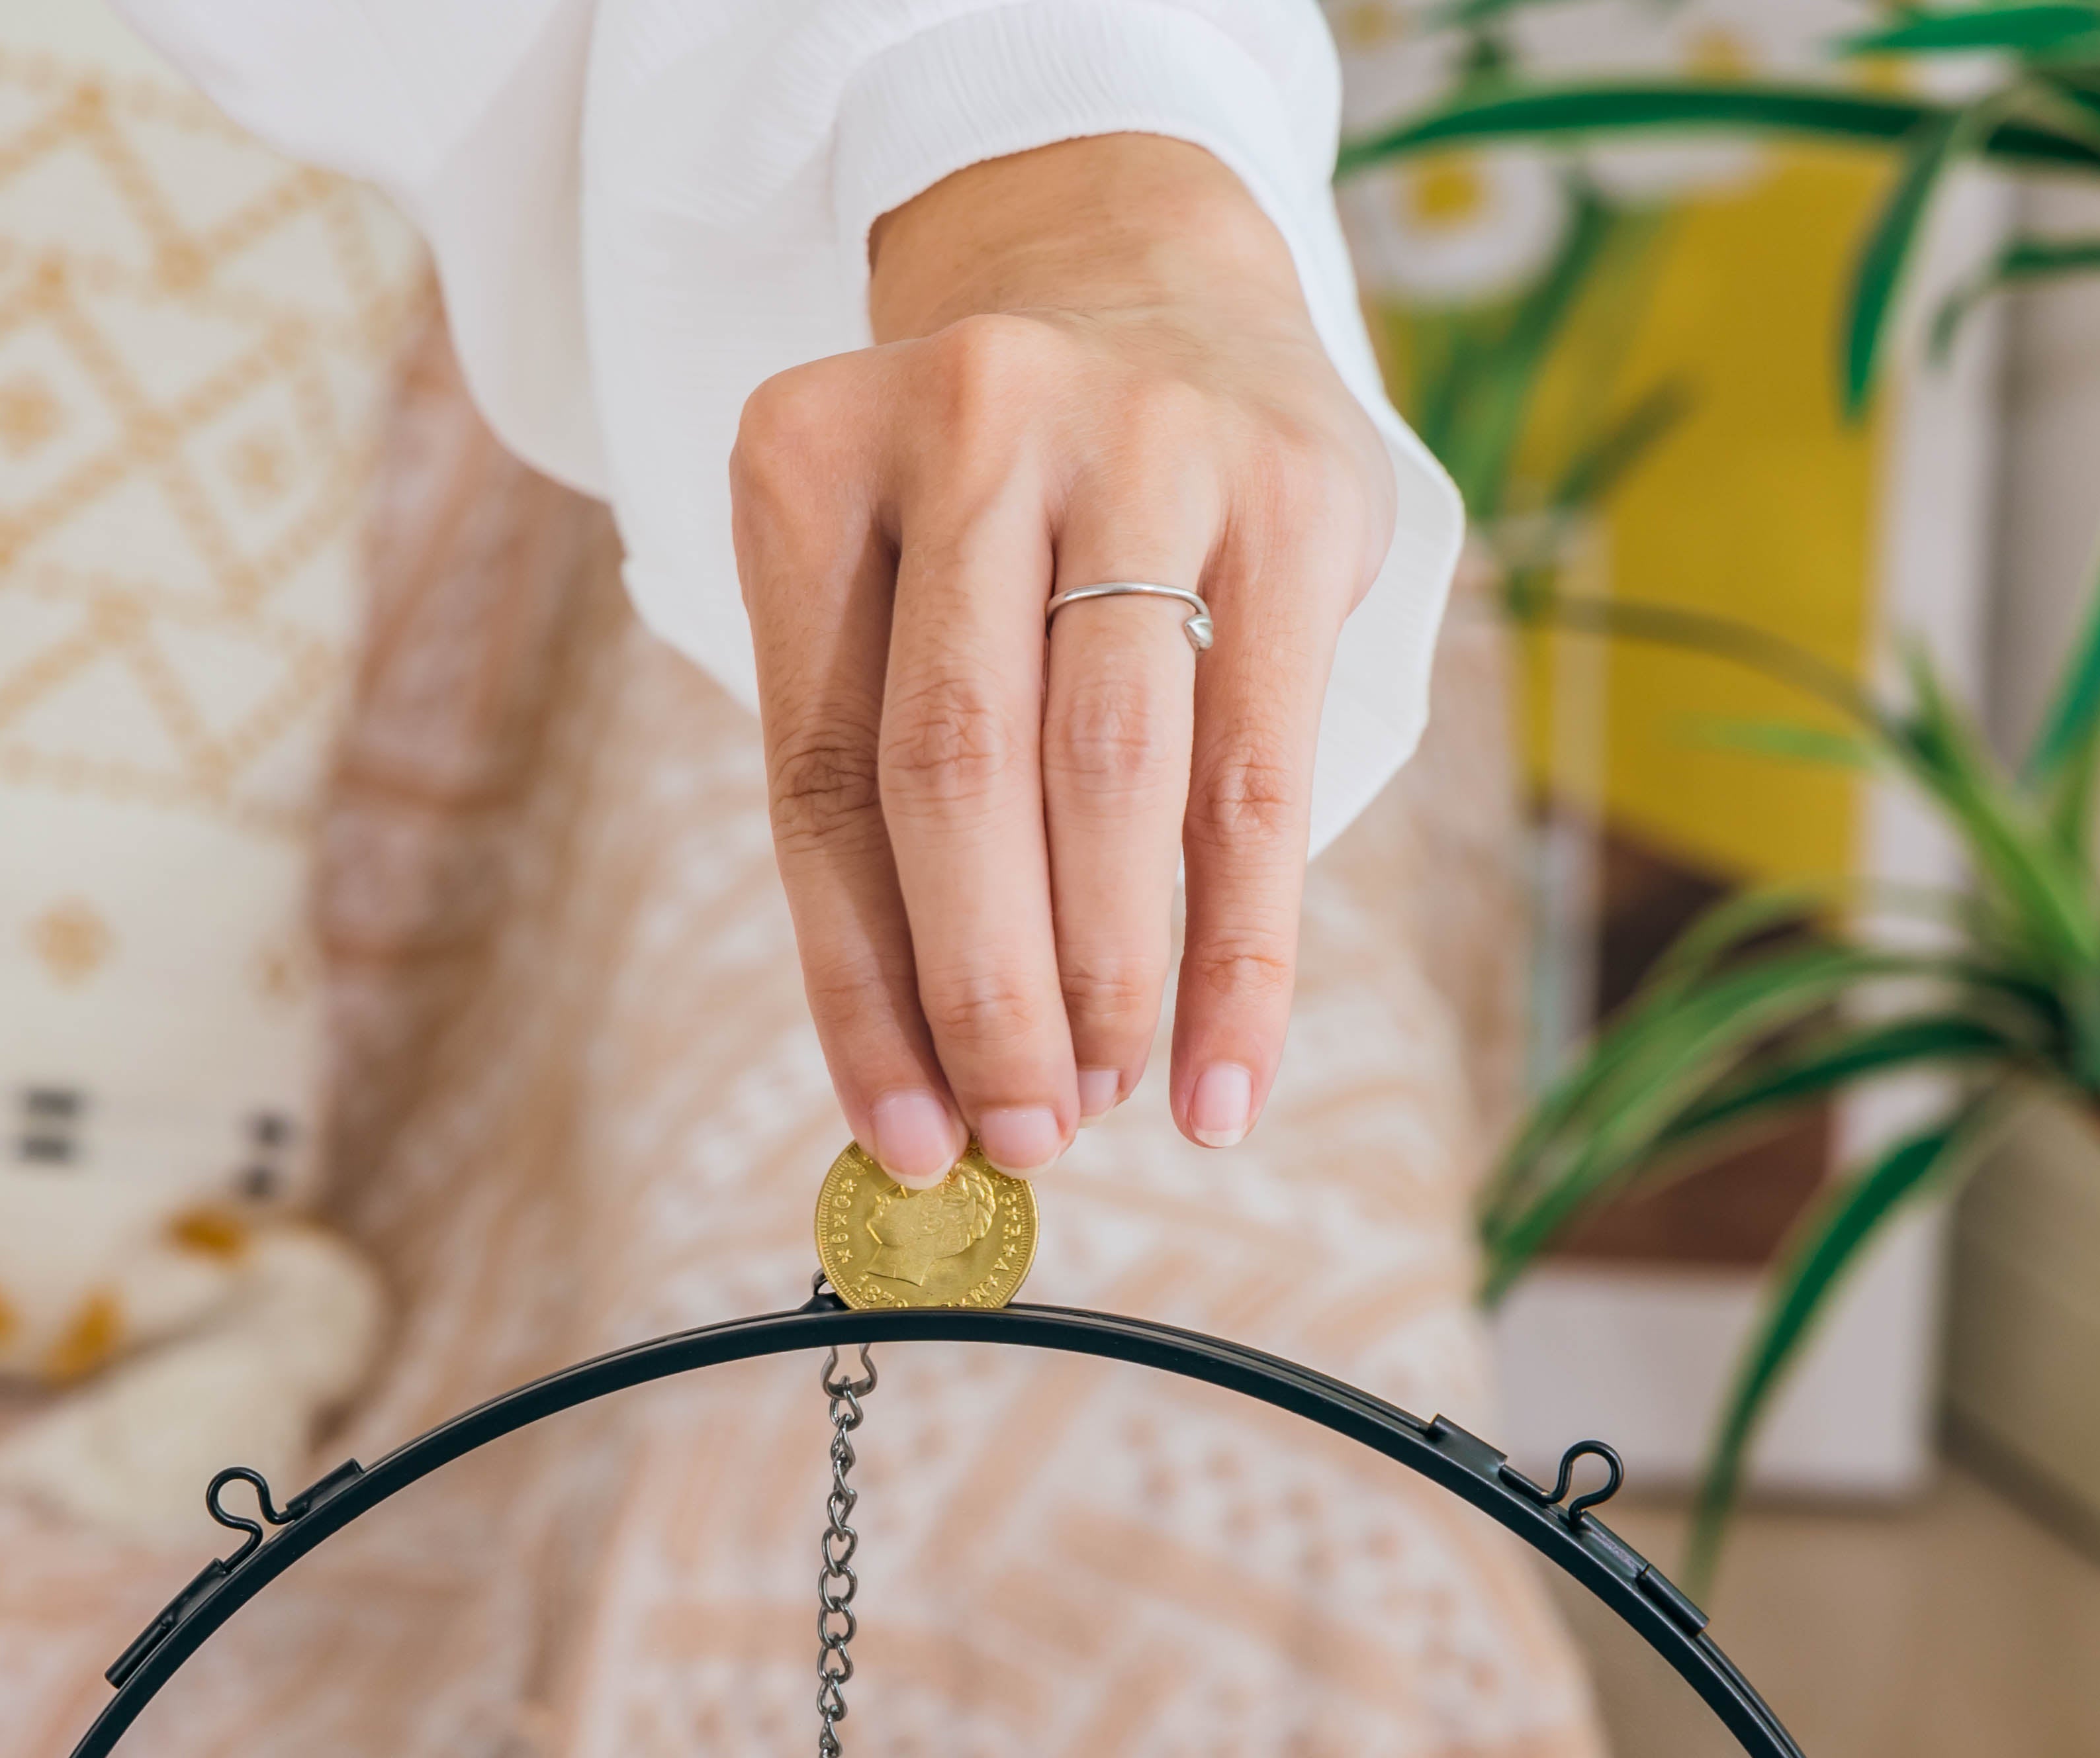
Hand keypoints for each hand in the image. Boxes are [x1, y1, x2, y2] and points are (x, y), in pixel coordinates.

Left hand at [732, 135, 1395, 1185]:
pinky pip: (1259, 776)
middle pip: (955, 775)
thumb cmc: (990, 509)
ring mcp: (1139, 441)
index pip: (823, 780)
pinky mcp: (1288, 492)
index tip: (898, 1138)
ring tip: (1101, 1103)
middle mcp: (967, 426)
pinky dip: (1239, 954)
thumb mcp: (888, 599)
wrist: (1143, 275)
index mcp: (811, 461)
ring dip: (1104, 982)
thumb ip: (889, 796)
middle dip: (982, 996)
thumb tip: (925, 1073)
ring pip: (1107, 776)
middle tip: (1014, 1140)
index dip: (858, 987)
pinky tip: (1226, 1078)